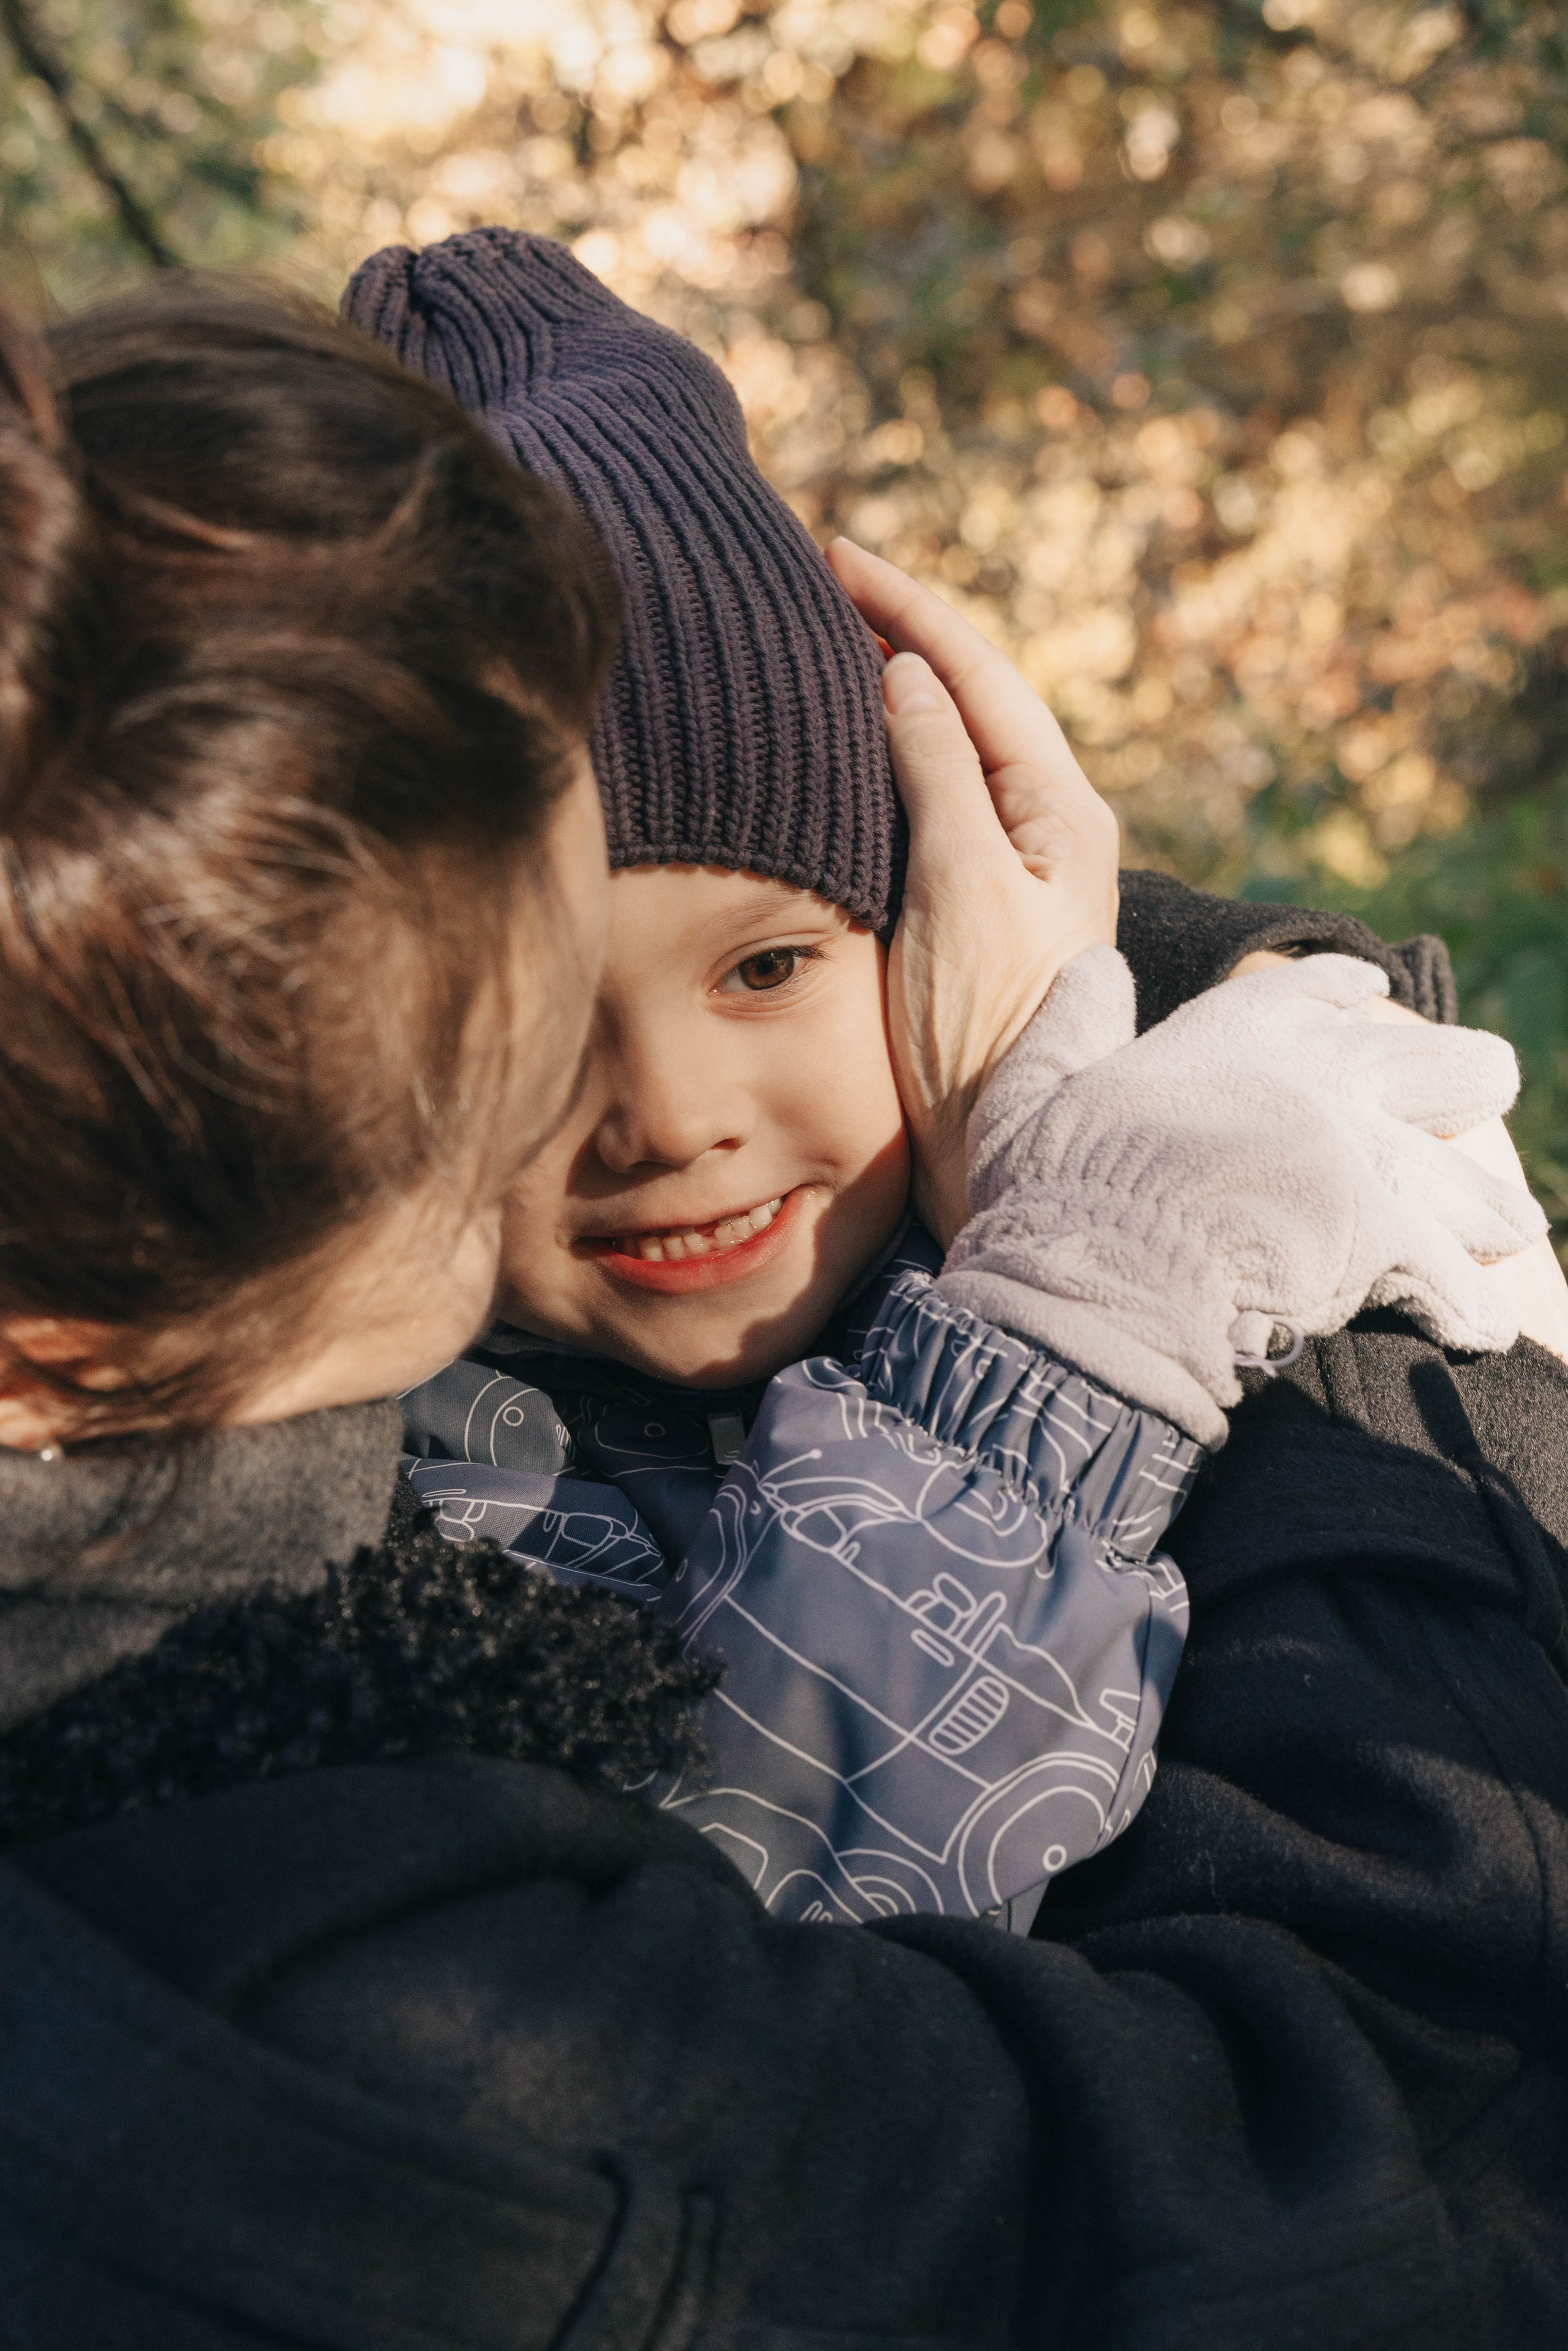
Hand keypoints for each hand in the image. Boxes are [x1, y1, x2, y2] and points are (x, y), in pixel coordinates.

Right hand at [825, 538, 1118, 1244]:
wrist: (1002, 1148)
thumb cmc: (985, 1030)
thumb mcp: (959, 889)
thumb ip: (937, 775)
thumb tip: (909, 675)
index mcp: (1059, 812)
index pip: (978, 675)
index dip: (908, 607)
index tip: (835, 554)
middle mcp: (1045, 829)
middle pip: (969, 698)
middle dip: (899, 630)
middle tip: (820, 575)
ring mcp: (1011, 868)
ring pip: (949, 744)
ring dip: (892, 684)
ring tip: (826, 633)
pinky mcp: (975, 908)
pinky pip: (931, 798)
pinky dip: (885, 751)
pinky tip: (844, 738)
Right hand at [943, 954, 1545, 1447]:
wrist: (1097, 1287)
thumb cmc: (1053, 1196)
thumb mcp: (1036, 1090)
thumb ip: (1072, 1023)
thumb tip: (1096, 966)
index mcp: (1235, 1038)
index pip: (1313, 993)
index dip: (1343, 992)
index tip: (1371, 993)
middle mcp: (1321, 1082)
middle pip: (1435, 1065)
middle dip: (1464, 1081)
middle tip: (1485, 1090)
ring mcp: (1362, 1160)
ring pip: (1462, 1180)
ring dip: (1484, 1209)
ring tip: (1513, 1228)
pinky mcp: (1387, 1244)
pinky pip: (1453, 1286)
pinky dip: (1466, 1312)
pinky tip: (1482, 1333)